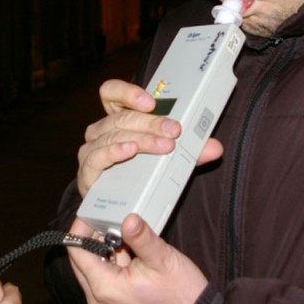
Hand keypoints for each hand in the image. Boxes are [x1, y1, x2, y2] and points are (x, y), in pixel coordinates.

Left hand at [67, 214, 207, 303]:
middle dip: (93, 240)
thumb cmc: (181, 295)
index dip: (81, 230)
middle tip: (111, 222)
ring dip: (105, 251)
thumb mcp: (162, 259)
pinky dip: (113, 264)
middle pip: (81, 261)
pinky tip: (132, 255)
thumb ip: (141, 237)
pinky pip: (105, 279)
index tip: (92, 215)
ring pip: (93, 269)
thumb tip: (129, 219)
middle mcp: (98, 299)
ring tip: (127, 238)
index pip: (76, 252)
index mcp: (104, 287)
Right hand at [77, 79, 223, 196]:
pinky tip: (129, 151)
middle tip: (174, 130)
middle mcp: (100, 132)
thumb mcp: (171, 159)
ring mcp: (91, 152)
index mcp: (116, 121)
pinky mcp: (87, 174)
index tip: (151, 101)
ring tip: (163, 146)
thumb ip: (191, 151)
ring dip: (141, 139)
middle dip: (151, 122)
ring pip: (113, 136)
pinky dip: (113, 152)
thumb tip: (215, 148)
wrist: (118, 211)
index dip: (127, 93)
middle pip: (121, 118)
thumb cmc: (141, 175)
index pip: (111, 94)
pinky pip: (96, 158)